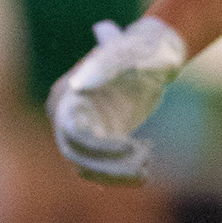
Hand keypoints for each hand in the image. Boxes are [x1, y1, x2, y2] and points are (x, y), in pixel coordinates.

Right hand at [48, 14, 186, 182]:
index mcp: (65, 94)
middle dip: (108, 166)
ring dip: (115, 174)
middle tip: (143, 166)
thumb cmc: (141, 49)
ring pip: (86, 167)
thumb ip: (103, 64)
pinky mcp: (98, 141)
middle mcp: (65, 115)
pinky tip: (144, 171)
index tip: (131, 147)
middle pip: (76, 155)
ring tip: (146, 169)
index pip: (71, 132)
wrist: (156, 53)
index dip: (98, 146)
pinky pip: (100, 168)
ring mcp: (81, 130)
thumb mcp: (126, 53)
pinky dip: (119, 174)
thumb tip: (78, 84)